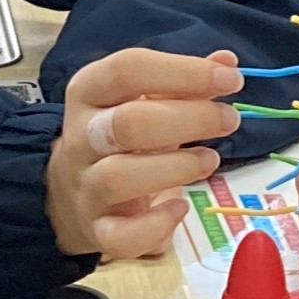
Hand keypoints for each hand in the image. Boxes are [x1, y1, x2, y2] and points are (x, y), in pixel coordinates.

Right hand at [47, 47, 242, 261]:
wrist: (68, 193)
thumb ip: (182, 80)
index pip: (127, 69)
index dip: (183, 71)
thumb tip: (226, 61)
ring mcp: (86, 186)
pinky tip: (180, 207)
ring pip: (120, 177)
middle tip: (229, 120)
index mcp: (90, 92)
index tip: (229, 79)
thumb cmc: (118, 138)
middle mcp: (82, 137)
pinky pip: (120, 237)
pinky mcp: (97, 229)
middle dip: (188, 119)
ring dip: (176, 167)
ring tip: (210, 159)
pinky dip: (156, 226)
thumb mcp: (142, 99)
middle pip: (128, 123)